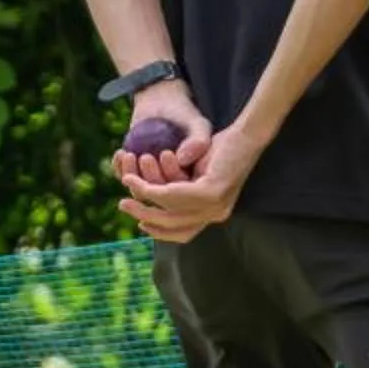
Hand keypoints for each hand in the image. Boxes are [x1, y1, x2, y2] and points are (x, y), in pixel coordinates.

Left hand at [112, 81, 212, 196]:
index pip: (181, 191)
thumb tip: (181, 160)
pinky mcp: (133, 172)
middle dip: (151, 178)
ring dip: (132, 175)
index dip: (172, 176)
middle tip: (146, 157)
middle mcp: (171, 186)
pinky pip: (124, 178)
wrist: (162, 102)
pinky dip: (119, 168)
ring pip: (139, 192)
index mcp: (191, 182)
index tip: (166, 154)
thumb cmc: (184, 114)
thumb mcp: (197, 125)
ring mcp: (150, 180)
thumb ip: (198, 141)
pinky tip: (121, 152)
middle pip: (159, 197)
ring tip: (130, 155)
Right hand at [118, 112, 269, 243]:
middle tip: (123, 204)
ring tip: (127, 180)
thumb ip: (182, 186)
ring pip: (169, 209)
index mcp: (214, 212)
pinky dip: (152, 188)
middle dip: (144, 215)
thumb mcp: (199, 171)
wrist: (245, 134)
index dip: (161, 232)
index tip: (141, 226)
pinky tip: (138, 179)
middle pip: (173, 225)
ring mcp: (215, 205)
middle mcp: (215, 213)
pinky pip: (173, 195)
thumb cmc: (223, 148)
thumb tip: (158, 199)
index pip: (184, 233)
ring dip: (143, 196)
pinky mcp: (211, 192)